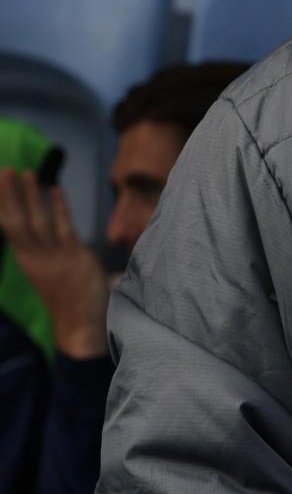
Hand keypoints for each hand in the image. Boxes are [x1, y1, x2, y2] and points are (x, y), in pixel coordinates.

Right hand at [0, 168, 108, 358]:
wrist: (81, 324)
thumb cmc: (68, 297)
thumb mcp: (51, 271)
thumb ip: (48, 252)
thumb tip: (51, 231)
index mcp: (26, 259)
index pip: (8, 226)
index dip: (2, 205)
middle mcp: (34, 256)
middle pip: (15, 220)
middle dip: (8, 195)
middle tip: (3, 170)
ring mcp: (53, 256)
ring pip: (35, 221)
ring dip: (30, 195)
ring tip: (25, 172)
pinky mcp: (74, 256)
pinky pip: (64, 226)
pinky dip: (59, 207)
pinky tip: (55, 189)